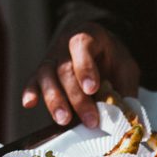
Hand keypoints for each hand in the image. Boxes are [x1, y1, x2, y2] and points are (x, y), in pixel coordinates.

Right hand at [22, 23, 139, 128]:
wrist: (99, 51)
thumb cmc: (113, 60)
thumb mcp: (126, 69)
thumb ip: (124, 90)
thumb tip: (126, 120)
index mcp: (89, 35)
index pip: (81, 45)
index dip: (85, 67)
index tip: (92, 89)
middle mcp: (65, 44)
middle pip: (64, 68)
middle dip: (76, 97)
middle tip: (90, 119)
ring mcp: (51, 58)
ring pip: (46, 75)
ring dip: (54, 100)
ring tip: (64, 120)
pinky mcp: (42, 73)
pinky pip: (32, 80)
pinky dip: (30, 91)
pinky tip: (29, 103)